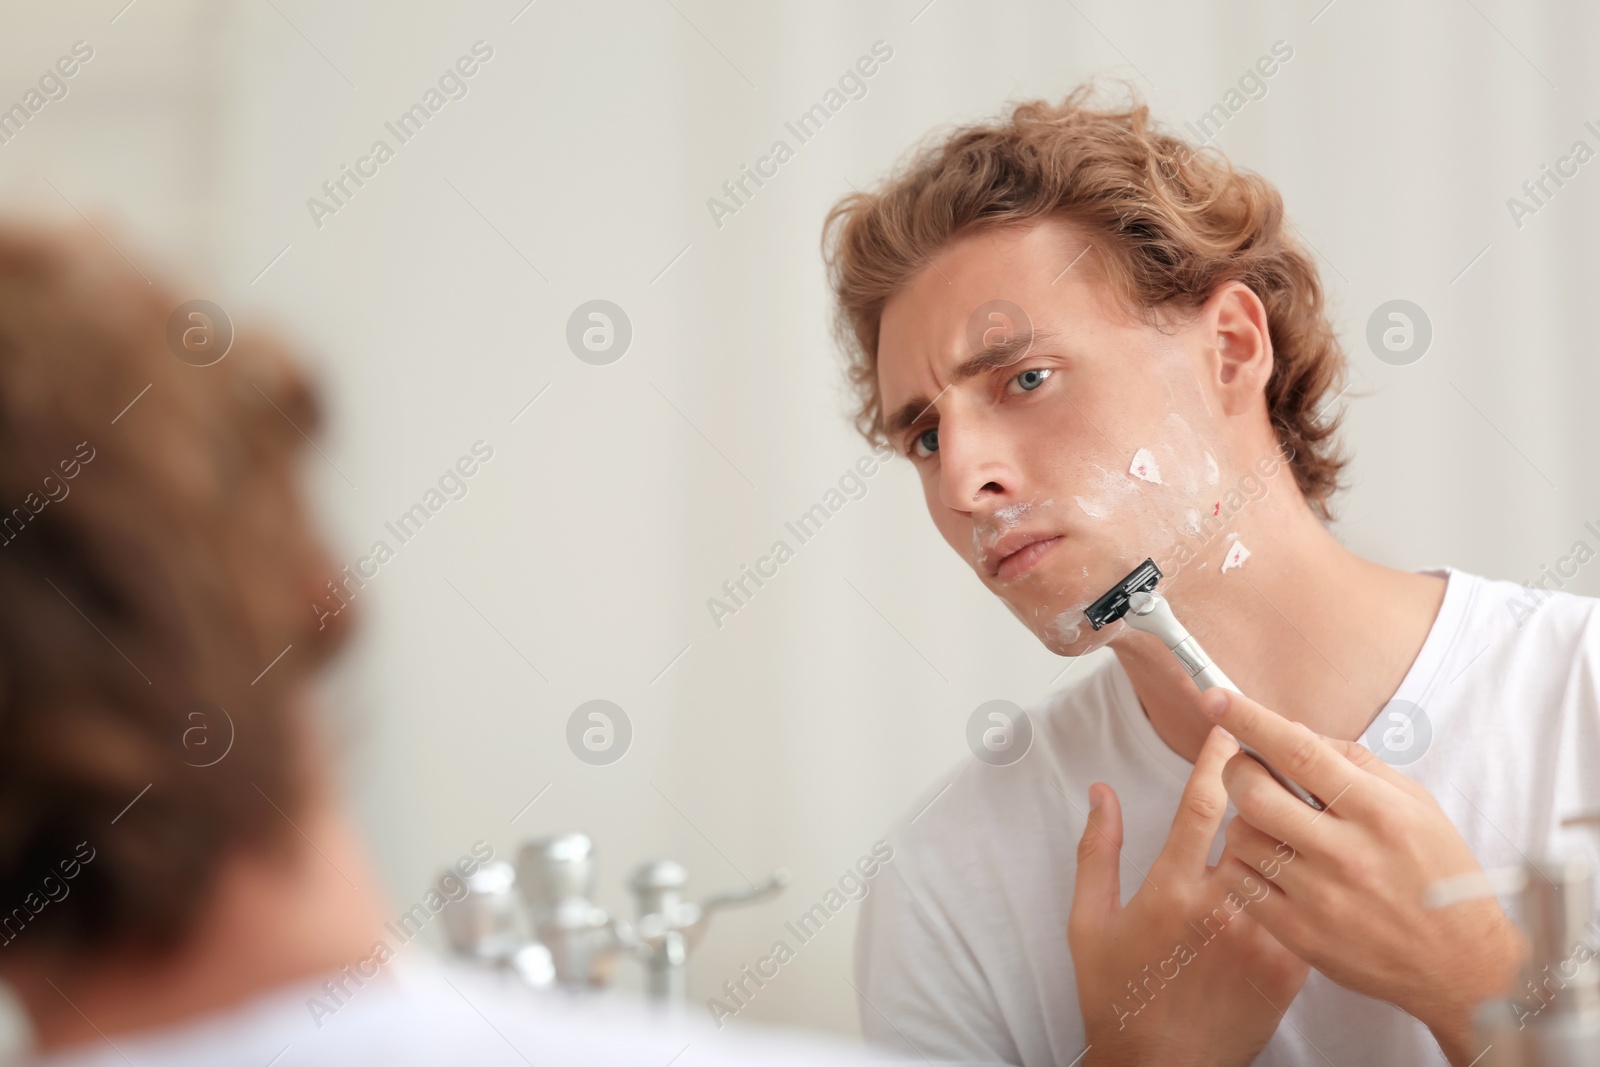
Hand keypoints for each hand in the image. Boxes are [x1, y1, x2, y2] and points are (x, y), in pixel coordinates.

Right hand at [1069, 725, 1309, 1066]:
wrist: (1162, 1066)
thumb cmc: (1118, 993)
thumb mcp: (1089, 920)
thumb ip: (1098, 850)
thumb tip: (1102, 793)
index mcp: (1170, 889)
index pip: (1201, 805)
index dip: (1217, 760)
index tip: (1228, 731)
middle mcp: (1219, 908)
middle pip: (1258, 823)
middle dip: (1267, 783)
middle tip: (1275, 755)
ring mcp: (1260, 937)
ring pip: (1290, 861)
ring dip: (1293, 827)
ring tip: (1302, 800)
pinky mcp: (1288, 967)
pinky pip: (1308, 906)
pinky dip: (1310, 879)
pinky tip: (1314, 863)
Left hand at [1203, 688, 1527, 1065]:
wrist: (1463, 966)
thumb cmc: (1439, 875)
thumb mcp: (1415, 805)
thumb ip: (1355, 762)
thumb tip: (1292, 731)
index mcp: (1378, 811)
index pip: (1299, 752)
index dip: (1250, 720)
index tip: (1216, 698)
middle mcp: (1346, 852)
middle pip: (1253, 793)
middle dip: (1237, 770)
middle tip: (1248, 770)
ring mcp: (1320, 897)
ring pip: (1240, 836)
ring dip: (1244, 822)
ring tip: (1274, 828)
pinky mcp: (1300, 934)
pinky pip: (1240, 883)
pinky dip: (1244, 865)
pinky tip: (1271, 865)